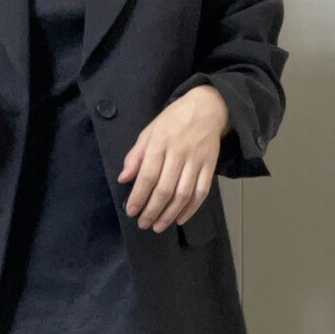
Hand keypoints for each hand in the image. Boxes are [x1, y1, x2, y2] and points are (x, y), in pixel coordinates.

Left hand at [117, 84, 230, 230]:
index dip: (139, 196)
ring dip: (170, 214)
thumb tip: (123, 178)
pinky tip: (180, 219)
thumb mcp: (149, 132)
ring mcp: (196, 161)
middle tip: (143, 224)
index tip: (131, 211)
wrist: (207, 107)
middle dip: (152, 210)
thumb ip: (135, 156)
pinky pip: (202, 192)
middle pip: (165, 189)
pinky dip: (191, 209)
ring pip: (183, 194)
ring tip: (159, 226)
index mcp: (160, 143)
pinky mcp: (210, 166)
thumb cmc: (173, 121)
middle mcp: (179, 153)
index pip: (148, 176)